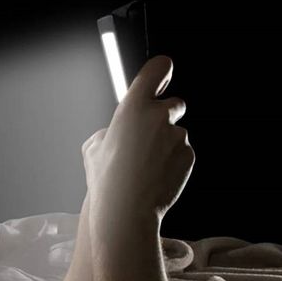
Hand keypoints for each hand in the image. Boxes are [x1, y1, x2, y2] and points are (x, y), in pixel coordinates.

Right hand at [81, 55, 194, 225]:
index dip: (160, 71)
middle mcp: (158, 117)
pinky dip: (173, 162)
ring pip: (176, 133)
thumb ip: (110, 130)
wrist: (126, 212)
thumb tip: (117, 132)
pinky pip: (182, 152)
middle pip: (173, 103)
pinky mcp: (188, 156)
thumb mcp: (93, 149)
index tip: (161, 75)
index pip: (158, 68)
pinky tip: (156, 177)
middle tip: (147, 139)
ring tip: (146, 168)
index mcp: (133, 108)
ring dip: (166, 144)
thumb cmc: (106, 182)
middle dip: (164, 116)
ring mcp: (177, 137)